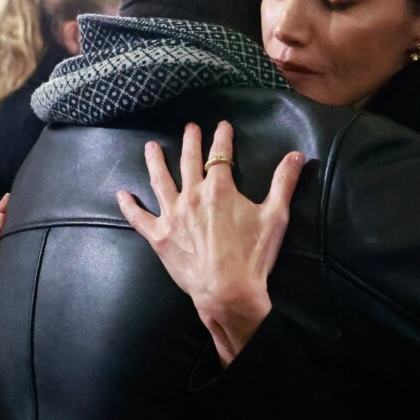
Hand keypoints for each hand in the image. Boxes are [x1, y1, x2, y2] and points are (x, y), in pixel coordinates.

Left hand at [117, 121, 302, 366]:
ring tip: (151, 147)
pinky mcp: (159, 237)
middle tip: (190, 128)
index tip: (222, 126)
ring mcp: (172, 216)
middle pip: (187, 161)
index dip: (222, 138)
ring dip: (155, 161)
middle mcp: (192, 196)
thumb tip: (297, 155)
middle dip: (190, 142)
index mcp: (219, 189)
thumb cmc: (253, 256)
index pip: (220, 154)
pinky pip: (139, 218)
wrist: (228, 293)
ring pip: (160, 181)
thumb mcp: (275, 217)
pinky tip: (122, 194)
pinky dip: (129, 205)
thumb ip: (284, 182)